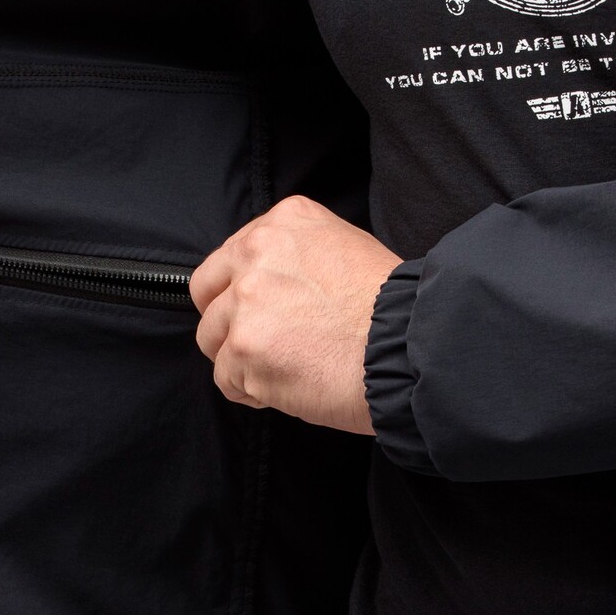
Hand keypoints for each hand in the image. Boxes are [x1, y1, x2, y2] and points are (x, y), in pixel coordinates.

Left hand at [190, 194, 401, 434]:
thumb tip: (270, 281)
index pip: (231, 257)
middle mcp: (257, 253)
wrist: (408, 349)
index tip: (267, 311)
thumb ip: (298, 256)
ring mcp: (246, 302)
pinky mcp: (243, 349)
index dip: (243, 290)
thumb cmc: (391, 310)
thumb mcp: (346, 248)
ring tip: (284, 369)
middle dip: (227, 322)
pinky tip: (287, 387)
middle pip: (208, 294)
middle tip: (262, 344)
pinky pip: (225, 379)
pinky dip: (251, 391)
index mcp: (283, 222)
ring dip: (240, 360)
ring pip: (211, 339)